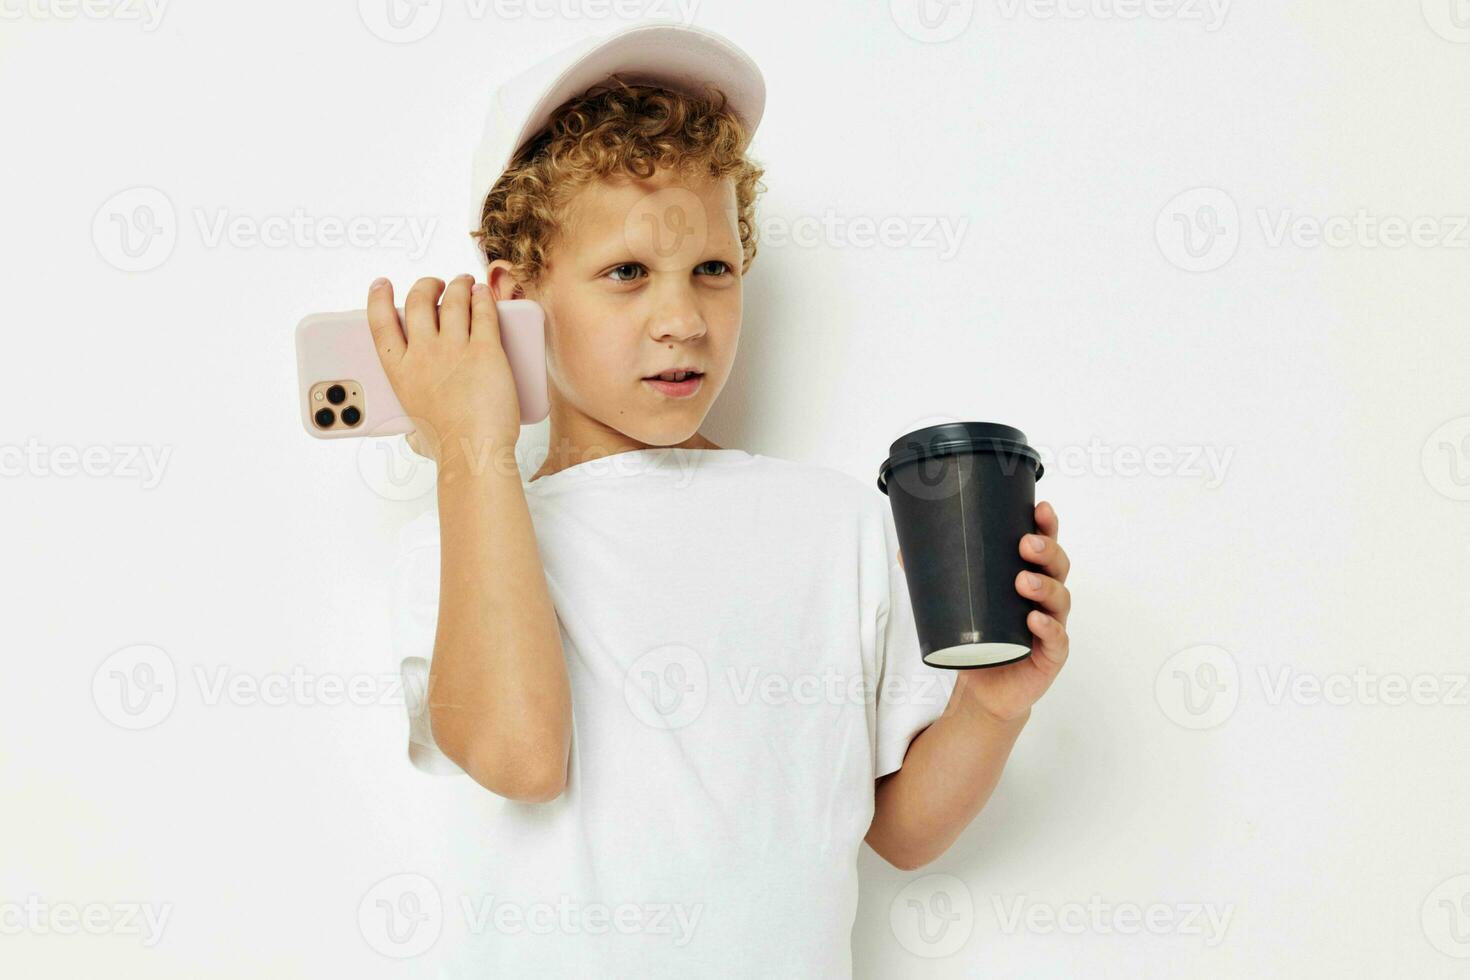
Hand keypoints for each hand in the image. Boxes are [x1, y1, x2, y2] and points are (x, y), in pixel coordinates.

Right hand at [367, 275, 522, 468]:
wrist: (472, 454)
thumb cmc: (446, 445)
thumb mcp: (413, 421)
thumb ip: (413, 401)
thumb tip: (416, 412)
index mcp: (399, 371)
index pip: (380, 323)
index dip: (378, 298)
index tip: (381, 285)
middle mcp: (423, 354)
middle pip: (418, 302)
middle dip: (426, 285)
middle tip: (436, 284)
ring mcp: (454, 350)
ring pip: (453, 301)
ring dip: (458, 285)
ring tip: (463, 282)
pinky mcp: (485, 351)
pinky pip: (484, 313)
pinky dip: (483, 299)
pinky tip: (483, 295)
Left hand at [902, 500, 1071, 723]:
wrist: (984, 689)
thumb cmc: (978, 640)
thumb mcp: (957, 607)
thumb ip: (935, 578)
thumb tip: (903, 550)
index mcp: (1028, 577)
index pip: (1044, 546)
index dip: (1047, 526)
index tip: (1040, 508)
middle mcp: (1045, 599)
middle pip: (1058, 567)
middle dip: (1046, 551)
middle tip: (1025, 544)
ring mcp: (1051, 626)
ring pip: (1060, 600)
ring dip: (1045, 587)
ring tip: (1024, 581)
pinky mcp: (1050, 656)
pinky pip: (1057, 640)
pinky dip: (1048, 629)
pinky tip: (1034, 620)